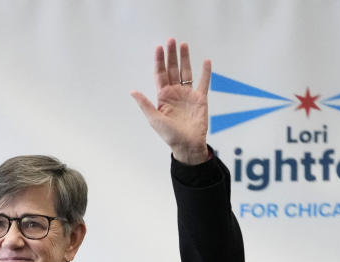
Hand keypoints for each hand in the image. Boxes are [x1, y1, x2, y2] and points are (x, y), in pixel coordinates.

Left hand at [130, 39, 211, 165]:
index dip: (159, 61)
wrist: (187, 144)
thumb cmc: (169, 135)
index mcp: (162, 97)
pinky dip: (206, 72)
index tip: (159, 47)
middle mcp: (175, 93)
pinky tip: (206, 61)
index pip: (160, 74)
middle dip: (171, 55)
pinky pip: (204, 83)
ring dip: (185, 58)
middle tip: (171, 40)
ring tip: (184, 44)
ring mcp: (188, 95)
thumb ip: (145, 104)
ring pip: (186, 72)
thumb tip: (132, 91)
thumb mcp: (154, 119)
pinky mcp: (200, 99)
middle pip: (173, 69)